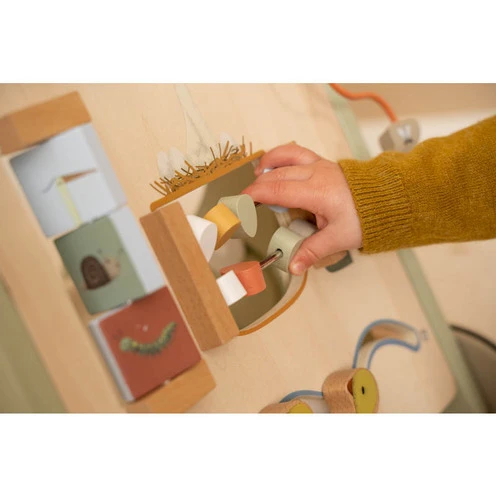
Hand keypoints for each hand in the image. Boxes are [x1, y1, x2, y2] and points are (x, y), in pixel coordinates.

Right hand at [242, 143, 361, 274]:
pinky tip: (274, 165)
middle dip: (257, 186)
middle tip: (244, 199)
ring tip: (257, 177)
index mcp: (317, 192)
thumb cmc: (365, 216)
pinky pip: (297, 152)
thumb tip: (293, 267)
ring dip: (268, 165)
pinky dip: (281, 156)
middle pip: (277, 175)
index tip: (241, 202)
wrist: (388, 198)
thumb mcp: (339, 238)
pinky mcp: (322, 162)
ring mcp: (319, 165)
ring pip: (286, 157)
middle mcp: (315, 173)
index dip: (256, 195)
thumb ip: (313, 251)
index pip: (278, 190)